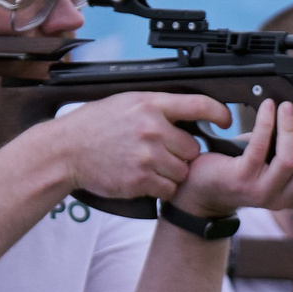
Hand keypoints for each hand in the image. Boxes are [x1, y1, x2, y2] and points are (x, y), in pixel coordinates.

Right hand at [47, 92, 223, 201]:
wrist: (66, 150)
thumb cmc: (95, 126)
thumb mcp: (126, 102)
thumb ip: (158, 107)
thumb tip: (189, 113)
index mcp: (151, 105)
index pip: (199, 105)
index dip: (219, 113)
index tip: (225, 121)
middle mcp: (152, 129)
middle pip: (193, 147)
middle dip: (182, 153)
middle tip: (162, 152)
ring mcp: (147, 156)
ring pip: (183, 171)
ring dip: (173, 172)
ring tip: (151, 165)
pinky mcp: (140, 180)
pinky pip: (169, 188)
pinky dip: (161, 187)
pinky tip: (144, 178)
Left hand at [175, 98, 292, 218]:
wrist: (200, 186)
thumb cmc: (240, 168)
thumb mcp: (272, 162)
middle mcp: (283, 198)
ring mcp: (261, 192)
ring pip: (288, 162)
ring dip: (291, 130)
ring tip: (288, 107)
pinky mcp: (241, 180)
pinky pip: (258, 149)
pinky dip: (266, 125)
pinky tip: (267, 108)